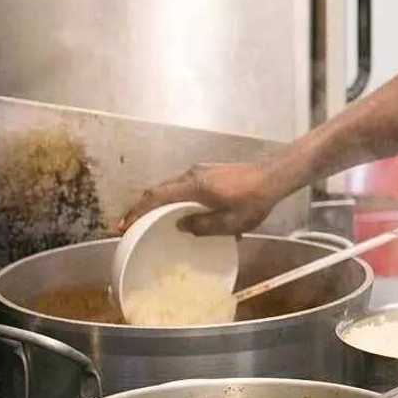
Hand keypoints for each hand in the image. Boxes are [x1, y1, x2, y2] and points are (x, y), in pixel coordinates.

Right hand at [118, 162, 279, 236]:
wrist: (274, 176)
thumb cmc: (253, 200)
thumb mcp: (230, 222)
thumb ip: (203, 225)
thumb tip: (180, 226)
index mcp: (194, 186)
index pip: (157, 197)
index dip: (137, 211)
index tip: (123, 226)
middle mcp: (193, 174)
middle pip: (160, 190)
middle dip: (142, 207)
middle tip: (130, 226)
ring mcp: (202, 171)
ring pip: (172, 187)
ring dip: (159, 203)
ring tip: (151, 221)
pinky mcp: (210, 172)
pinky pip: (185, 186)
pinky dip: (175, 198)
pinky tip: (180, 212)